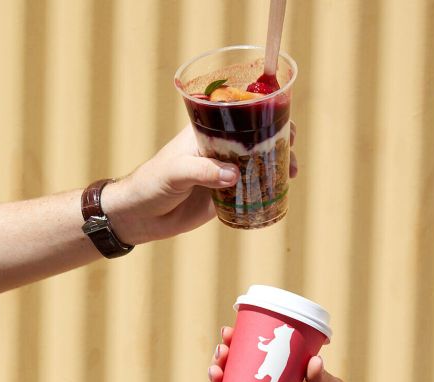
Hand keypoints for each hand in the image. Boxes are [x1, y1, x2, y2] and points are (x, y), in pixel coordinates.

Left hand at [103, 123, 297, 244]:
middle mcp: (219, 150)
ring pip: (258, 165)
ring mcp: (224, 173)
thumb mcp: (175, 172)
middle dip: (278, 141)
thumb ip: (203, 172)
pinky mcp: (225, 197)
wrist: (141, 216)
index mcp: (207, 132)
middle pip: (255, 139)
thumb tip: (234, 176)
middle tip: (291, 153)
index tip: (282, 122)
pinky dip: (266, 190)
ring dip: (277, 167)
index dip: (263, 114)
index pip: (239, 115)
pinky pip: (251, 191)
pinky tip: (280, 193)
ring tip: (291, 174)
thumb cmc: (152, 183)